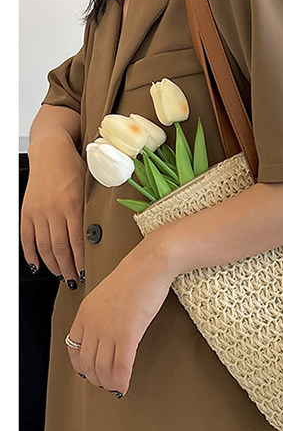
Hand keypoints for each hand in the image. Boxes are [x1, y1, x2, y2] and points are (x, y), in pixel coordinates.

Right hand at [21, 134, 85, 283]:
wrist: (50, 150)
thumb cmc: (75, 166)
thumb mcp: (93, 185)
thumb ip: (96, 207)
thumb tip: (107, 230)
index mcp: (74, 205)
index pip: (78, 241)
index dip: (82, 260)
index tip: (89, 271)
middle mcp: (54, 210)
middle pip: (60, 249)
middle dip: (69, 268)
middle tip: (76, 279)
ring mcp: (38, 212)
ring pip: (44, 247)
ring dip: (53, 265)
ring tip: (62, 275)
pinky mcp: (26, 211)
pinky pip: (27, 238)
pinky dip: (31, 254)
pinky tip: (38, 264)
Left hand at [66, 237, 172, 395]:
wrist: (150, 265)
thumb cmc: (136, 275)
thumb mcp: (107, 294)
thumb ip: (101, 313)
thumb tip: (106, 330)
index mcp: (85, 313)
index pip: (74, 348)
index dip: (82, 365)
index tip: (90, 371)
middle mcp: (93, 323)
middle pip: (88, 362)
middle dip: (96, 378)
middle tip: (105, 383)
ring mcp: (109, 329)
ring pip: (103, 367)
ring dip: (108, 382)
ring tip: (115, 387)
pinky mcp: (128, 333)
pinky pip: (121, 365)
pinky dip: (121, 380)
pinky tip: (124, 385)